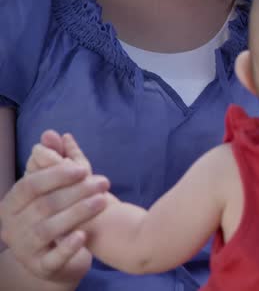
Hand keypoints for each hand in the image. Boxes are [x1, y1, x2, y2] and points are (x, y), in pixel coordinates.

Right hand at [0, 131, 107, 282]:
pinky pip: (53, 258)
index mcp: (12, 203)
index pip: (30, 185)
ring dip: (77, 213)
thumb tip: (52, 133)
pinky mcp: (42, 267)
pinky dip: (68, 246)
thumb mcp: (55, 186)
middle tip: (103, 182)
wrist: (58, 255)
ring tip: (103, 201)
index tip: (84, 168)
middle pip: (43, 206)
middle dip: (75, 192)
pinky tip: (85, 235)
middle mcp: (13, 226)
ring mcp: (26, 248)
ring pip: (48, 230)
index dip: (56, 175)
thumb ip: (54, 159)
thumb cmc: (56, 212)